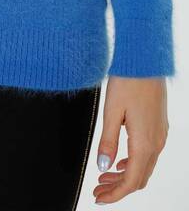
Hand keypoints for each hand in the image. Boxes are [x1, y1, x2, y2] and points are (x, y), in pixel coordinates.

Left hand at [94, 76, 167, 203]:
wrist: (145, 59)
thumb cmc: (128, 80)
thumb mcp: (111, 111)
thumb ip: (107, 141)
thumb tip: (103, 166)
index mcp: (144, 142)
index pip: (131, 180)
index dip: (115, 194)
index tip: (98, 198)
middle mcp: (156, 142)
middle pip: (139, 177)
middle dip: (118, 187)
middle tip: (98, 190)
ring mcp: (159, 133)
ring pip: (144, 166)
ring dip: (125, 175)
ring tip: (104, 176)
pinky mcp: (158, 125)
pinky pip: (148, 153)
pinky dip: (133, 163)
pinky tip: (119, 160)